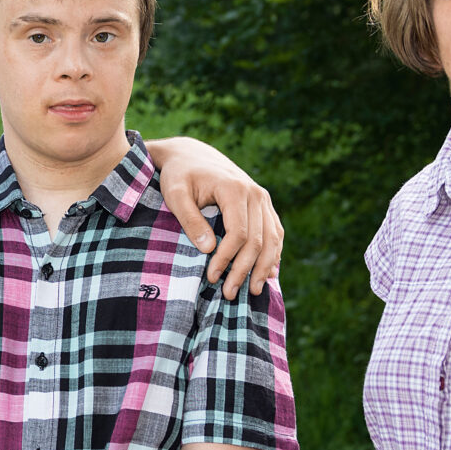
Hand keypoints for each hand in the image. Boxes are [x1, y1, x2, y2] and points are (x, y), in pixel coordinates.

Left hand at [149, 136, 282, 299]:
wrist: (192, 155)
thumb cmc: (180, 176)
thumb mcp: (175, 194)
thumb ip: (190, 219)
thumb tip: (208, 248)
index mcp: (234, 188)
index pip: (238, 233)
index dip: (227, 259)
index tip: (212, 277)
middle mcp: (255, 193)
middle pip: (258, 240)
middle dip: (244, 270)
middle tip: (229, 294)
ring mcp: (262, 198)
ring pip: (272, 239)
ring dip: (264, 267)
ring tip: (253, 291)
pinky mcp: (264, 205)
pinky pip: (275, 233)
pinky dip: (274, 254)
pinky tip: (268, 273)